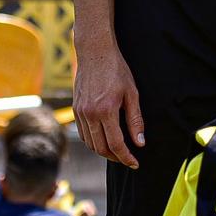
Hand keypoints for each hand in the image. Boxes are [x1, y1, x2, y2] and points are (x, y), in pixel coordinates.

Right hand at [73, 40, 144, 166]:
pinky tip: (103, 140)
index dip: (126, 157)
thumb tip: (140, 142)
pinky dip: (93, 142)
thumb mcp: (132, 93)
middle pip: (101, 148)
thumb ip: (135, 120)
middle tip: (127, 159)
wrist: (94, 52)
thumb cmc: (116, 70)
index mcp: (106, 111)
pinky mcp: (75, 109)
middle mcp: (90, 114)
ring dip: (104, 151)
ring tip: (117, 151)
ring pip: (90, 143)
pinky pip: (83, 134)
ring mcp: (80, 112)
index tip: (134, 163)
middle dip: (115, 158)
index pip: (116, 144)